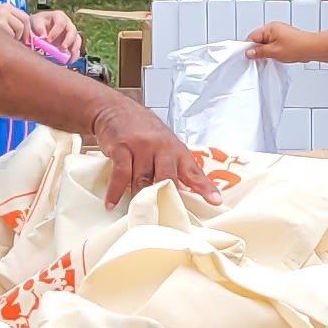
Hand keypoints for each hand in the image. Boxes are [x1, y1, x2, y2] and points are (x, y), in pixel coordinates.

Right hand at [0, 0, 36, 39]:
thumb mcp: (1, 23)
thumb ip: (14, 26)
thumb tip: (29, 40)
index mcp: (7, 7)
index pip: (25, 17)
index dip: (27, 30)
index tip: (25, 40)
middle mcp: (4, 8)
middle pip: (24, 21)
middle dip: (23, 34)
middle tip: (17, 42)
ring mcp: (1, 14)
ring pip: (19, 28)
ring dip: (15, 38)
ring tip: (3, 40)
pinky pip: (11, 34)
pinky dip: (8, 40)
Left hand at [26, 5, 86, 58]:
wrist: (38, 27)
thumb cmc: (38, 23)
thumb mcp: (35, 21)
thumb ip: (39, 27)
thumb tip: (43, 36)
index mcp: (59, 16)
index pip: (61, 23)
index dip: (56, 32)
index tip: (49, 40)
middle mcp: (68, 24)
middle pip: (73, 31)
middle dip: (69, 40)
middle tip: (63, 48)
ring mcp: (71, 34)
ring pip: (77, 40)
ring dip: (74, 48)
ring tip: (69, 57)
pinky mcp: (71, 43)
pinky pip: (76, 49)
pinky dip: (74, 55)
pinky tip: (69, 61)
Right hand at [84, 89, 226, 203]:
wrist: (116, 109)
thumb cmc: (143, 130)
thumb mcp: (164, 144)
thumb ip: (172, 166)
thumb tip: (181, 194)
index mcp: (176, 150)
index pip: (193, 171)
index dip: (205, 187)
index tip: (216, 201)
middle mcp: (161, 147)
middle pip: (168, 178)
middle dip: (168, 198)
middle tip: (168, 217)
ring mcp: (141, 147)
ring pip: (143, 180)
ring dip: (139, 199)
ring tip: (138, 215)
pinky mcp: (122, 148)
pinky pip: (121, 174)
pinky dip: (116, 192)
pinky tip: (112, 203)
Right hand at [242, 21, 319, 62]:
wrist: (312, 48)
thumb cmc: (297, 47)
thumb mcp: (274, 52)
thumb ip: (259, 52)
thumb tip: (249, 52)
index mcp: (269, 28)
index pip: (252, 37)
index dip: (249, 48)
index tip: (249, 57)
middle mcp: (274, 28)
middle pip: (258, 39)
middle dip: (258, 50)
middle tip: (261, 59)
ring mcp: (280, 32)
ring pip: (266, 43)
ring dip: (266, 51)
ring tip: (272, 57)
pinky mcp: (284, 38)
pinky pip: (273, 44)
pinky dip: (273, 51)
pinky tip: (277, 56)